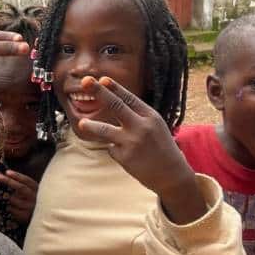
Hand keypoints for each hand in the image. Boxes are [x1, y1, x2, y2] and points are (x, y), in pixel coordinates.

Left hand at [0, 169, 38, 223]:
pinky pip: (12, 209)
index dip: (17, 176)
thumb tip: (6, 175)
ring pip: (14, 199)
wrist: (41, 218)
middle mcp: (35, 197)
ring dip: (9, 198)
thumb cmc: (32, 202)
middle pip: (20, 188)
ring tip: (12, 199)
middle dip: (8, 181)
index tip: (7, 172)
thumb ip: (22, 185)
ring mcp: (30, 207)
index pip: (27, 180)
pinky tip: (13, 208)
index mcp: (37, 189)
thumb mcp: (32, 191)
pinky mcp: (25, 216)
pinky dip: (10, 207)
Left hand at [75, 76, 206, 223]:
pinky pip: (112, 149)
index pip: (129, 98)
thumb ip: (137, 115)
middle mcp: (141, 127)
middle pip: (116, 106)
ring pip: (105, 130)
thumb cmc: (161, 147)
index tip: (102, 79)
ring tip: (82, 123)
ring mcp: (132, 143)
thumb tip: (112, 99)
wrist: (172, 175)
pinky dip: (116, 149)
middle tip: (85, 81)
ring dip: (92, 126)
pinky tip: (128, 156)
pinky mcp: (125, 158)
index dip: (114, 88)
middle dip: (99, 92)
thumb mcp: (155, 126)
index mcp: (150, 116)